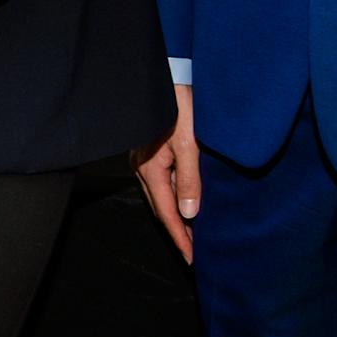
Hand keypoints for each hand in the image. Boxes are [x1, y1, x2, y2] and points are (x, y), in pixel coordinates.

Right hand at [133, 82, 201, 264]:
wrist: (168, 79)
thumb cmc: (180, 108)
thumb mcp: (190, 145)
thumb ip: (190, 180)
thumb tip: (189, 214)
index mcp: (150, 169)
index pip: (166, 213)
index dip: (180, 237)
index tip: (192, 257)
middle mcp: (142, 167)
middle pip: (159, 208)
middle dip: (177, 231)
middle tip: (194, 252)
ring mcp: (143, 160)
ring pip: (159, 196)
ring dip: (175, 216)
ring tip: (193, 233)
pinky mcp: (149, 152)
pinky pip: (160, 182)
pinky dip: (173, 198)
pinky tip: (185, 202)